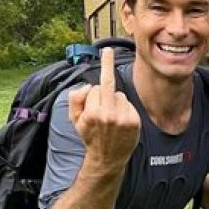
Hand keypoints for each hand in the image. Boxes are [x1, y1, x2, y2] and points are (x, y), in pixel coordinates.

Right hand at [68, 47, 140, 168]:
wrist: (107, 158)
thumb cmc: (90, 136)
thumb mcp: (74, 120)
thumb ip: (75, 99)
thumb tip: (87, 86)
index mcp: (92, 112)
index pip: (96, 88)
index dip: (94, 92)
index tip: (106, 50)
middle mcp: (108, 114)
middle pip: (108, 86)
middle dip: (106, 82)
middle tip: (107, 50)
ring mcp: (122, 118)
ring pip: (120, 95)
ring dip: (115, 101)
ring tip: (112, 118)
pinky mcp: (133, 121)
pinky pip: (128, 104)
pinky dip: (125, 109)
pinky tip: (121, 122)